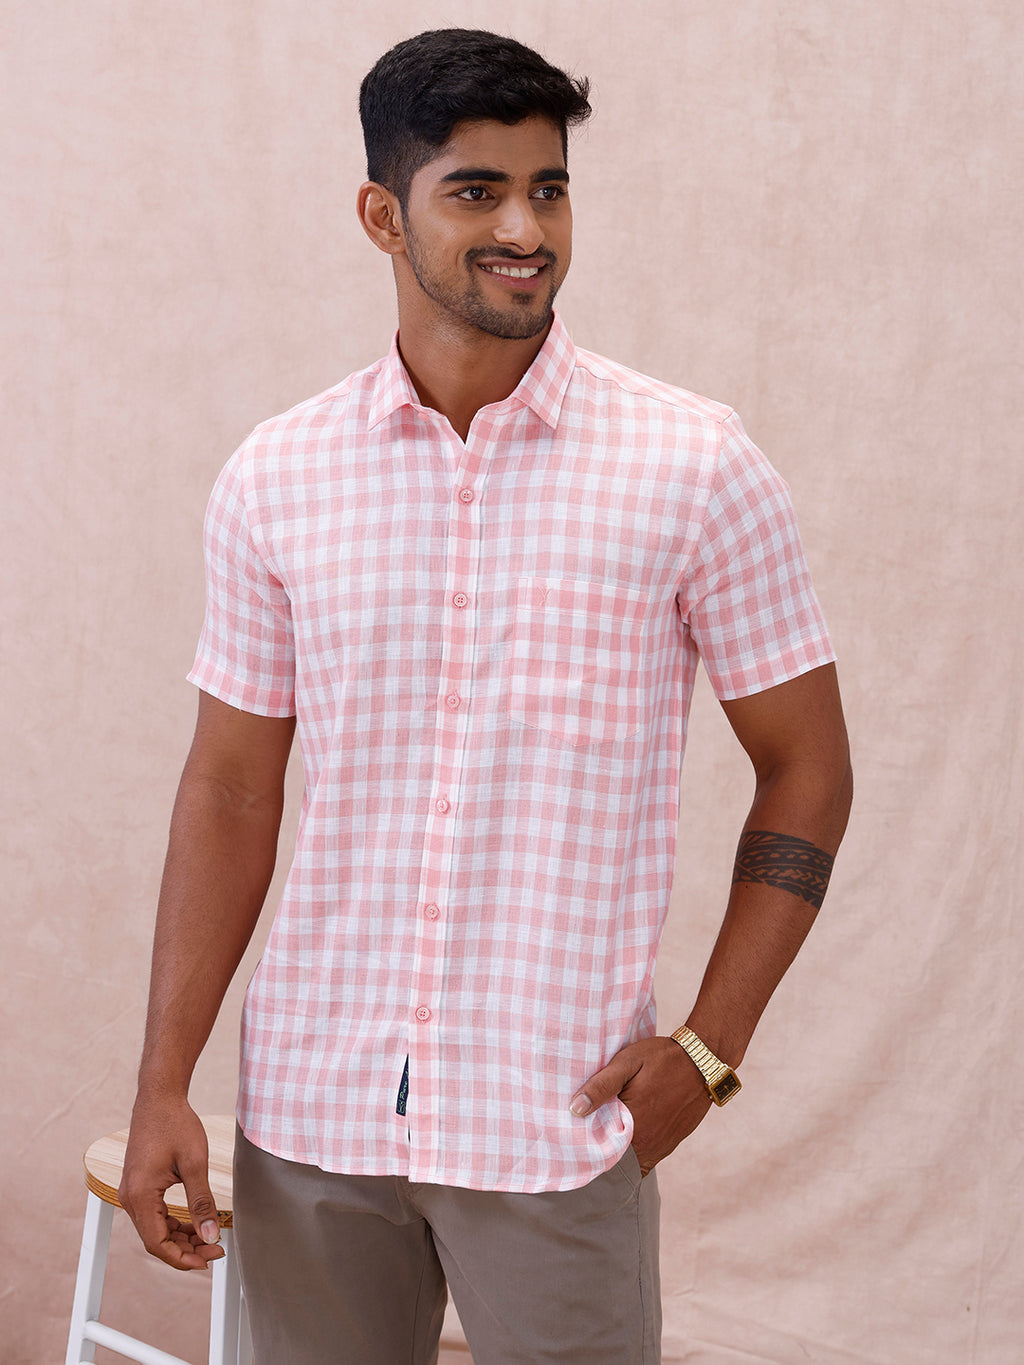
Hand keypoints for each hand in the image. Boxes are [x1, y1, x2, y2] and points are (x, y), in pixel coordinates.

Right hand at [118, 1095, 224, 1270]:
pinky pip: (154, 1215)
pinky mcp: (139, 1186)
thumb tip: (211, 1236)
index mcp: (140, 1196)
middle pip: (155, 1240)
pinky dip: (173, 1223)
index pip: (157, 1244)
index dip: (183, 1258)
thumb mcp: (195, 1164)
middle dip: (185, 1250)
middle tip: (215, 1249)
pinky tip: (194, 1223)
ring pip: (155, 1229)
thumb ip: (202, 1203)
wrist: (159, 1098)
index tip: (208, 1260)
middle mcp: (130, 1198)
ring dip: (180, 1237)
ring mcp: (132, 1192)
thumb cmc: (175, 1125)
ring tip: (208, 1238)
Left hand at [570, 1036, 712, 1175]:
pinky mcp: (672, 1143)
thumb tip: (575, 1109)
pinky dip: (635, 1151)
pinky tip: (626, 1133)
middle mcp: (648, 1144)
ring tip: (603, 1133)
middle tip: (585, 1135)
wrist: (702, 1061)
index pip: (601, 1152)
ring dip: (618, 1153)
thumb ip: (601, 1086)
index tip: (574, 1137)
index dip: (585, 1147)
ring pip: (632, 1161)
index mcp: (633, 1126)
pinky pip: (647, 1157)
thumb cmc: (661, 1058)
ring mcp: (662, 1146)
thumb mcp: (627, 1063)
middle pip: (615, 1161)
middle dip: (600, 1152)